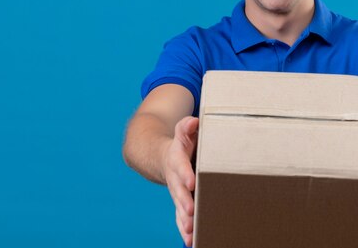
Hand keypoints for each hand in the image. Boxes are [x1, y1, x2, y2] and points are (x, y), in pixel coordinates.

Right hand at [163, 116, 198, 246]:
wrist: (164, 157)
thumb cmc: (182, 144)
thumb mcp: (184, 132)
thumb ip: (187, 127)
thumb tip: (193, 121)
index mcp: (177, 160)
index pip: (181, 167)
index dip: (185, 174)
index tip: (191, 182)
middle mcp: (175, 178)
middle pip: (179, 191)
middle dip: (184, 202)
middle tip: (190, 212)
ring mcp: (177, 191)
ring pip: (179, 208)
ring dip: (184, 221)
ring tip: (191, 233)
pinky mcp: (180, 201)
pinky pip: (181, 217)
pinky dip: (185, 229)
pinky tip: (192, 242)